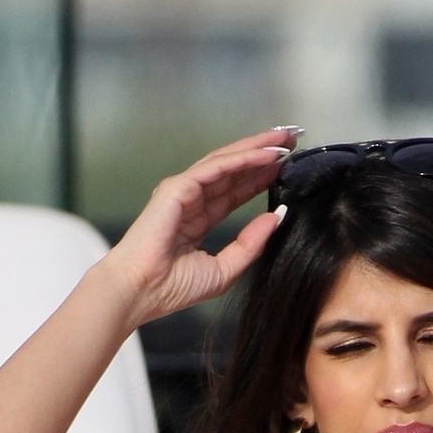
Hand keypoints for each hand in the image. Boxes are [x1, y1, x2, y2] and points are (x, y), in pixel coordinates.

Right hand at [98, 126, 296, 325]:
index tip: (284, 168)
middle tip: (291, 142)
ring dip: (255, 149)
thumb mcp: (225, 270)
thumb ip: (251, 244)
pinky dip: (242, 159)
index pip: (232, 192)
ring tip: (284, 141)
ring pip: (225, 162)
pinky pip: (216, 168)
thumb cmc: (172, 287)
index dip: (257, 178)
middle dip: (261, 155)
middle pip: (231, 171)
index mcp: (197, 219)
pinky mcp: (178, 188)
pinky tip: (266, 155)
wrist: (141, 291)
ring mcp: (183, 190)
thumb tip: (276, 217)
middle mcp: (191, 200)